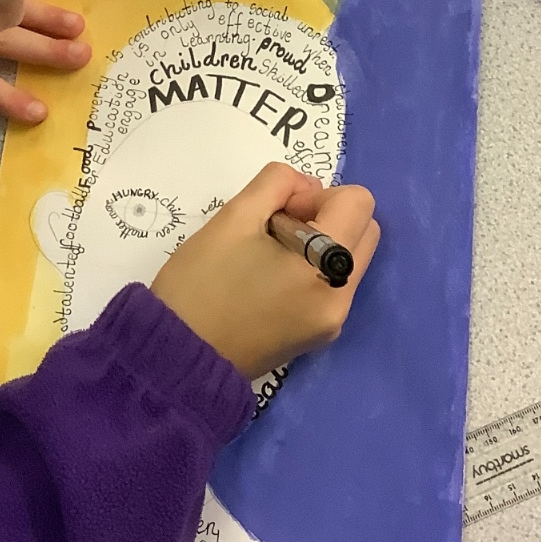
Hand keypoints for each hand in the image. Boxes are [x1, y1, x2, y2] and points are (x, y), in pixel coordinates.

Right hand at [151, 164, 379, 378]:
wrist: (176, 357)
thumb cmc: (201, 284)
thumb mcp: (234, 216)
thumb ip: (277, 183)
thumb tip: (307, 189)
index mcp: (326, 267)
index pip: (359, 202)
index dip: (317, 195)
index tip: (278, 215)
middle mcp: (342, 297)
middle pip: (365, 229)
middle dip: (327, 216)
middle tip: (276, 229)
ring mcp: (333, 321)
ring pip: (351, 257)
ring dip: (321, 242)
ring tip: (269, 255)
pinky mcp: (319, 335)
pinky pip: (334, 284)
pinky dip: (313, 270)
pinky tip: (268, 279)